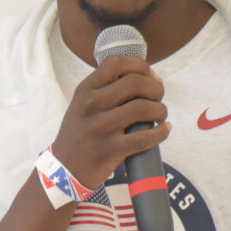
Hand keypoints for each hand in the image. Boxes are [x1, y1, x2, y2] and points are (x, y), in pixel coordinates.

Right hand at [50, 54, 168, 190]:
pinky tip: (164, 129)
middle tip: (158, 97)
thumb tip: (150, 77)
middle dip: (155, 88)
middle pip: (135, 83)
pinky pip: (144, 138)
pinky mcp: (110, 149)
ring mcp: (100, 127)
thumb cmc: (81, 133)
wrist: (65, 168)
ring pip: (143, 108)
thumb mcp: (83, 103)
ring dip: (160, 110)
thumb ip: (108, 89)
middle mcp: (91, 104)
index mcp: (86, 89)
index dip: (140, 65)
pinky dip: (161, 133)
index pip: (116, 63)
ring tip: (160, 115)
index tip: (149, 75)